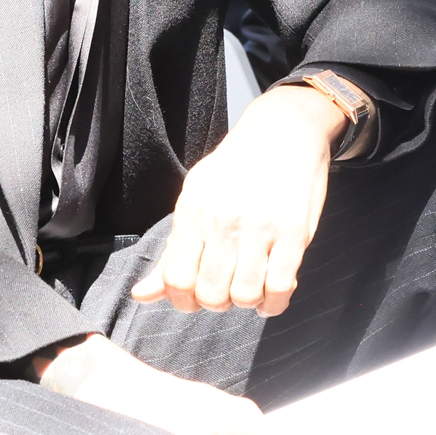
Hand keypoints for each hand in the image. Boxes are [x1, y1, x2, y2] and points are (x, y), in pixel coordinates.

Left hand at [131, 84, 343, 314]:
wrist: (285, 131)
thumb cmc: (235, 168)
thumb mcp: (196, 197)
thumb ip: (171, 251)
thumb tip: (141, 296)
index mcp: (193, 210)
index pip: (176, 278)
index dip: (181, 300)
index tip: (193, 297)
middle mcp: (224, 219)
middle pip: (210, 294)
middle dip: (215, 303)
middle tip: (222, 290)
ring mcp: (261, 227)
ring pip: (244, 295)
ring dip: (244, 302)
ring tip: (247, 288)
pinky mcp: (295, 233)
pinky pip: (279, 288)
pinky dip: (272, 303)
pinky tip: (267, 295)